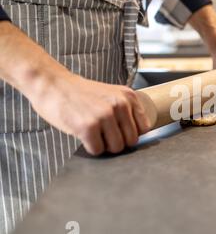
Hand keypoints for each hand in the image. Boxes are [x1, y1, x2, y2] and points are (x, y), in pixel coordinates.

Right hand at [0, 21, 150, 155]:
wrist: (52, 83)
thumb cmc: (81, 93)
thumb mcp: (111, 95)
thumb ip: (126, 110)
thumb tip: (138, 137)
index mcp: (128, 96)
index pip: (144, 128)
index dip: (130, 133)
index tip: (118, 130)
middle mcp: (120, 105)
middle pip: (130, 141)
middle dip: (117, 141)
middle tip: (102, 132)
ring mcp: (105, 115)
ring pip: (116, 148)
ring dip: (103, 145)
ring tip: (92, 132)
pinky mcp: (88, 127)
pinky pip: (98, 150)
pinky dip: (90, 147)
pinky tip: (82, 134)